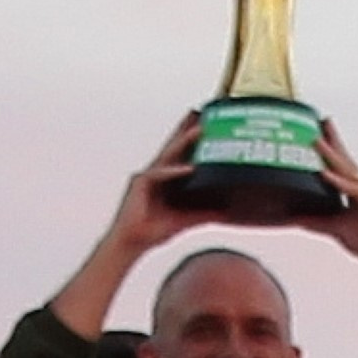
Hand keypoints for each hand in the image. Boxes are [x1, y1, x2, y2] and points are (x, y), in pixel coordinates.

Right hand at [107, 114, 203, 258]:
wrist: (132, 243)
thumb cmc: (152, 231)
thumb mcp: (186, 221)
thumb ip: (204, 214)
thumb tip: (225, 213)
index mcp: (167, 179)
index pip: (181, 154)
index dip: (192, 138)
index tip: (207, 123)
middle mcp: (157, 173)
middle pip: (174, 147)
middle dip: (187, 129)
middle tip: (203, 114)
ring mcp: (148, 175)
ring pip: (168, 155)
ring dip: (183, 141)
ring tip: (199, 130)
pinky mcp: (140, 183)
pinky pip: (160, 174)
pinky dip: (174, 171)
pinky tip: (188, 168)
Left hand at [300, 125, 357, 264]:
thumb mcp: (335, 228)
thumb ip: (316, 221)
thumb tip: (295, 219)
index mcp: (356, 189)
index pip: (341, 164)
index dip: (330, 148)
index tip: (320, 130)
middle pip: (344, 158)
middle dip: (332, 139)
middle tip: (321, 119)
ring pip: (345, 169)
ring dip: (330, 154)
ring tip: (316, 139)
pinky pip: (350, 189)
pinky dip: (336, 181)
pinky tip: (323, 173)